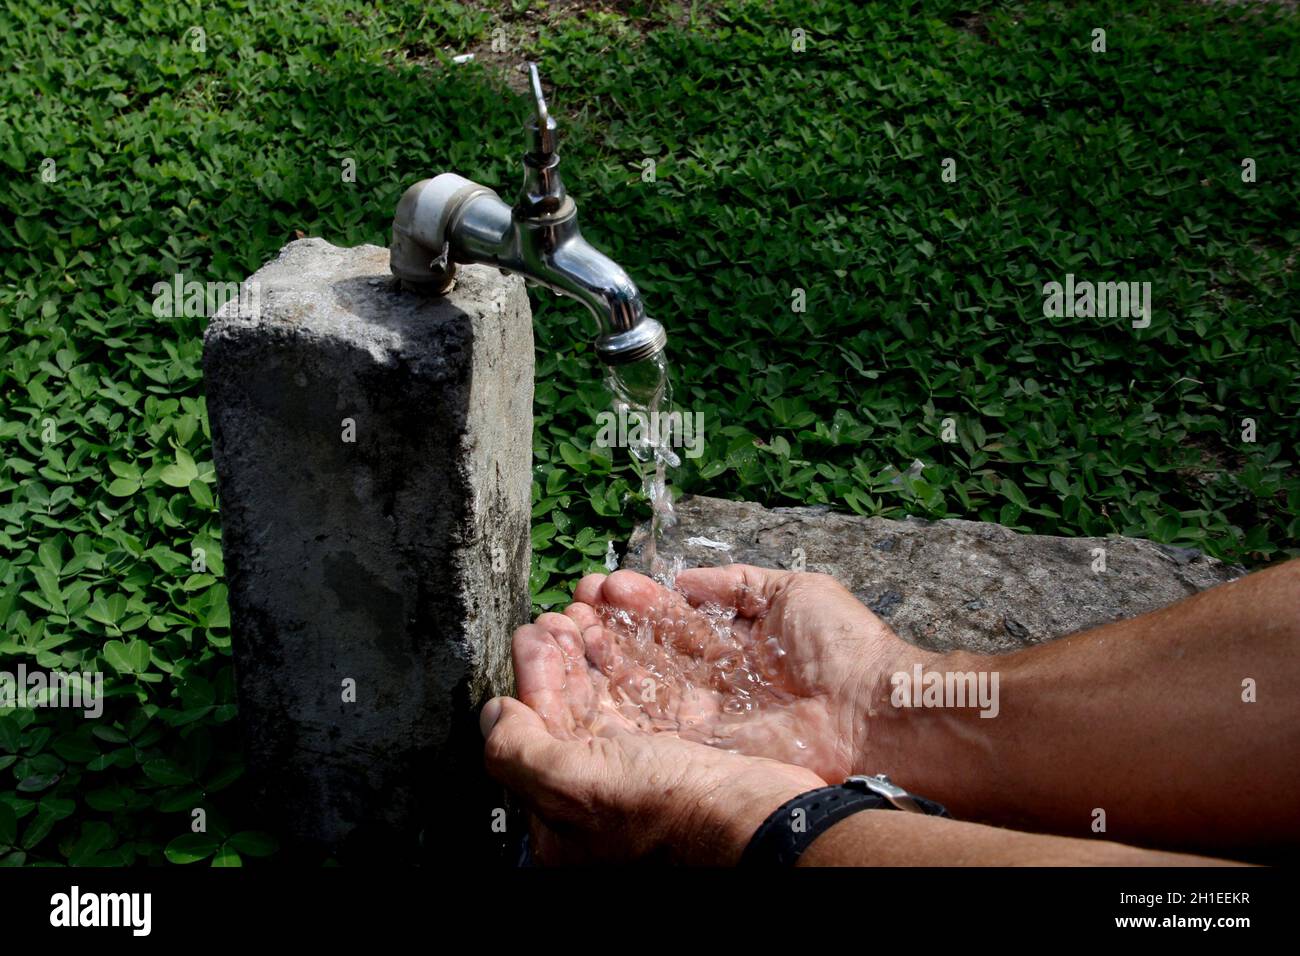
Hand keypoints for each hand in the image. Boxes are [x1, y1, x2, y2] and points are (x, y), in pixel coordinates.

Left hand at [481, 615, 824, 864]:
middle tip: (558, 616)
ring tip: (587, 613)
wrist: (759, 821)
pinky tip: (628, 636)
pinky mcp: (678, 757)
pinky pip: (645, 703)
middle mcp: (599, 798)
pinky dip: (633, 666)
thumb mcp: (572, 786)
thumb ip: (520, 750)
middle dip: (561, 660)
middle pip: (569, 714)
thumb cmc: (670, 812)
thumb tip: (493, 716)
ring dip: (593, 655)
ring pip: (606, 702)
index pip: (535, 736)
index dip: (533, 680)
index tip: (533, 635)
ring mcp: (641, 777)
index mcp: (565, 819)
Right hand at [563, 566, 925, 780]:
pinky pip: (655, 722)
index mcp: (737, 641)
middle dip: (612, 626)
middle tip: (576, 603)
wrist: (873, 708)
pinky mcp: (708, 746)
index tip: (607, 584)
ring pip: (645, 684)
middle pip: (652, 651)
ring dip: (607, 657)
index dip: (641, 602)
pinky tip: (590, 670)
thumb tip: (685, 580)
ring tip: (571, 627)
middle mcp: (718, 678)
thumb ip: (736, 583)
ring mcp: (710, 714)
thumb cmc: (845, 645)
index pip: (677, 620)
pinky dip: (620, 698)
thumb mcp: (791, 590)